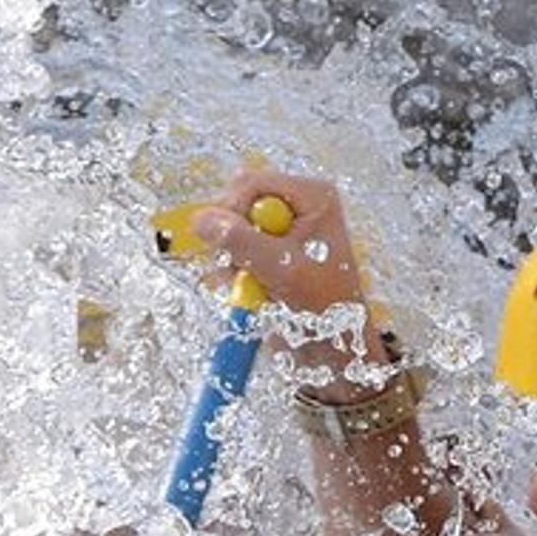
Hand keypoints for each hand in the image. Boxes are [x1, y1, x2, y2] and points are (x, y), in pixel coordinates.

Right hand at [191, 168, 389, 396]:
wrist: (334, 351)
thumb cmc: (325, 309)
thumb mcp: (282, 269)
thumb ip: (241, 242)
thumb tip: (201, 219)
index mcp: (312, 198)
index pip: (252, 184)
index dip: (231, 210)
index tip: (223, 242)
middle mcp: (296, 208)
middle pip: (237, 204)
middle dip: (230, 239)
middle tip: (236, 268)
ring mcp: (280, 232)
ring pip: (230, 231)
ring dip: (230, 261)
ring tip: (248, 287)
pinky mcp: (268, 256)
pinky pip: (234, 254)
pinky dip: (234, 274)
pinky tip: (249, 291)